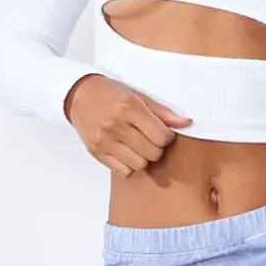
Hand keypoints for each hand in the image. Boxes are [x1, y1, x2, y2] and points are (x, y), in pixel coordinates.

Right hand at [63, 73, 192, 175]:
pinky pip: (123, 171)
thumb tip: (186, 123)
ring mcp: (104, 140)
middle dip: (156, 148)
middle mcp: (115, 125)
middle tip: (150, 139)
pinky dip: (128, 165)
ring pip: (140, 165)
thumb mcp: (138, 95)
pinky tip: (125, 152)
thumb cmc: (111, 93)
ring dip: (143, 158)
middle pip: (153, 153)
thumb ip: (162, 112)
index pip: (162, 137)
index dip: (167, 138)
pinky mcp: (96, 152)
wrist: (79, 95)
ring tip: (138, 146)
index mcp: (129, 107)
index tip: (162, 133)